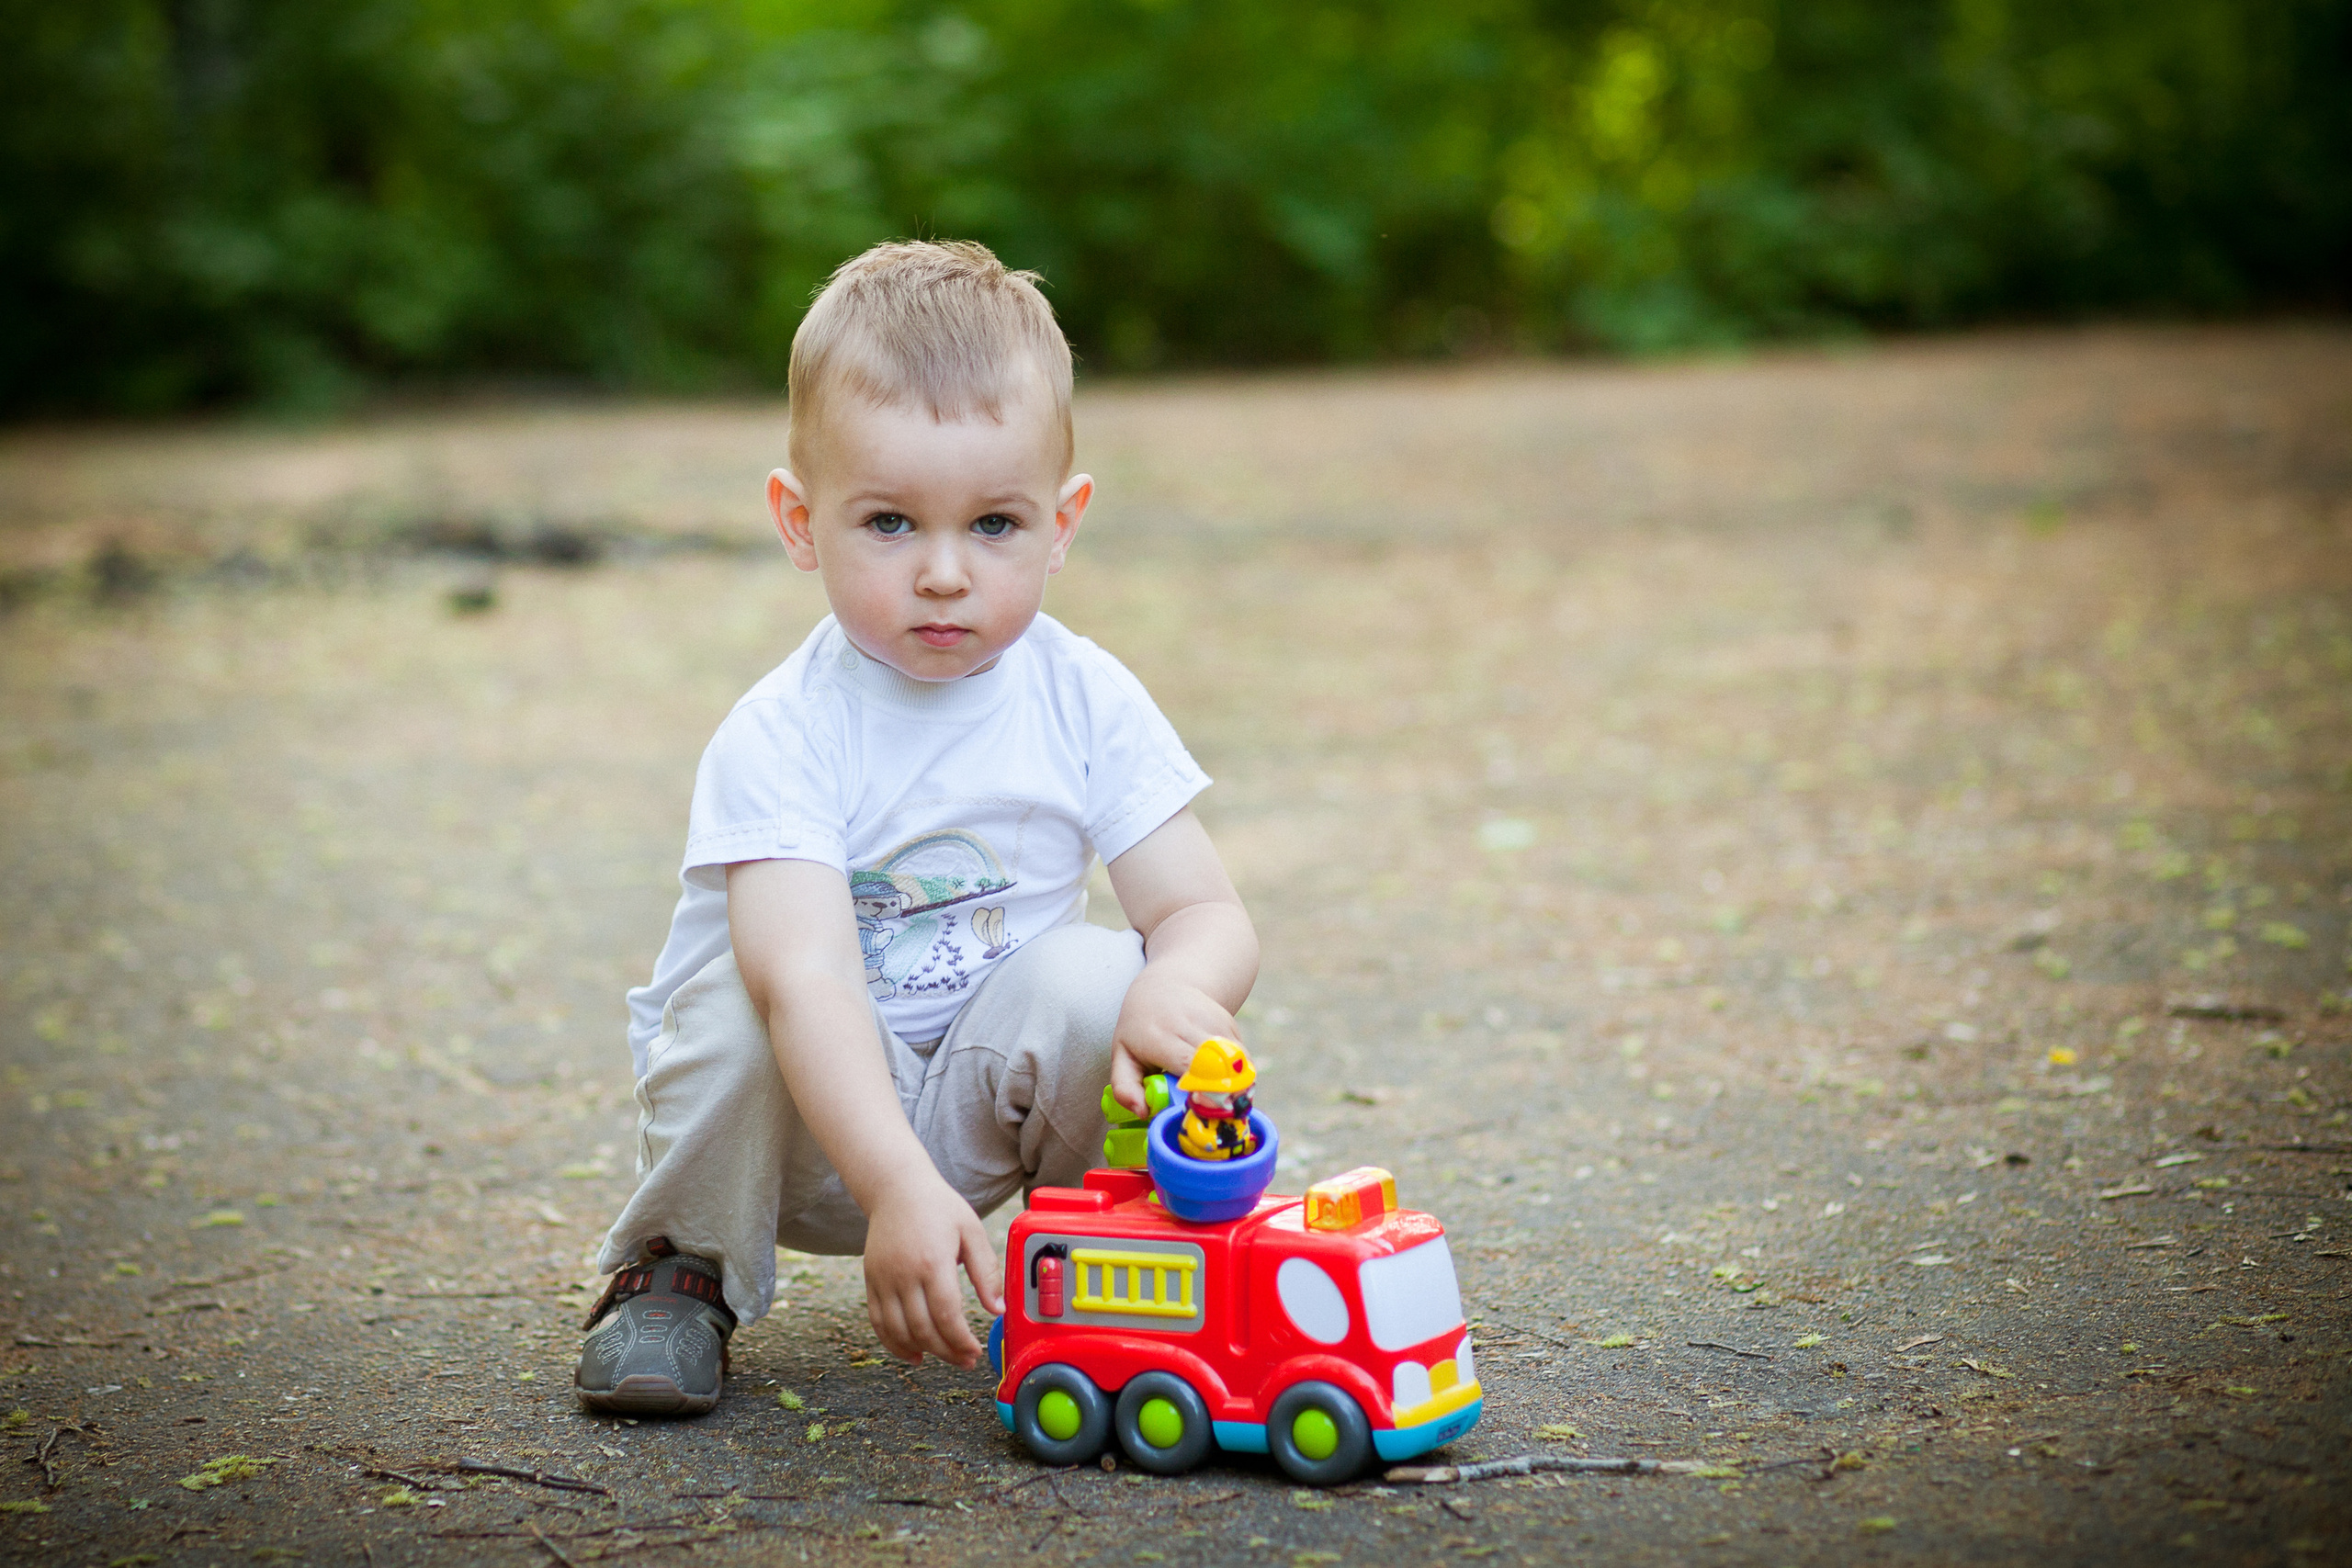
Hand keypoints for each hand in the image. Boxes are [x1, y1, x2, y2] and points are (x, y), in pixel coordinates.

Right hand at [860, 1172, 1003, 1367]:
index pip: (946, 1315)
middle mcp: (903, 1273)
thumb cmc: (939, 1207)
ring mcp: (883, 1279)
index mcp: (932, 1261)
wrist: (897, 1188)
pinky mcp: (871, 1281)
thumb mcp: (972, 1231)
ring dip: (922, 1351)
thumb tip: (999, 1309)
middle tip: (966, 1360)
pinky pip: (878, 1322)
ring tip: (944, 1357)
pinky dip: (894, 1343)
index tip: (974, 1351)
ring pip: (898, 1331)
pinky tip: (913, 1353)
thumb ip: (987, 1271)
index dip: (960, 1340)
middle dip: (946, 1351)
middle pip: (923, 1328)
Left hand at [1108, 968, 1239, 1115]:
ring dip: (1235, 1086)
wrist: (1164, 986)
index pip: (1187, 1064)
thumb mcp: (1122, 1055)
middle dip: (1222, 1093)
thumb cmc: (1140, 1028)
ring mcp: (1212, 1021)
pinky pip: (1242, 1056)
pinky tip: (1228, 1083)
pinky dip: (1239, 1074)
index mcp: (1158, 1037)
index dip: (1199, 1089)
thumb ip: (1125, 1087)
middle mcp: (1187, 1024)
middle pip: (1216, 1064)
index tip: (1203, 1111)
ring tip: (1227, 1103)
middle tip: (1220, 1116)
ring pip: (1235, 1061)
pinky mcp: (1229, 1022)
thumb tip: (1143, 1112)